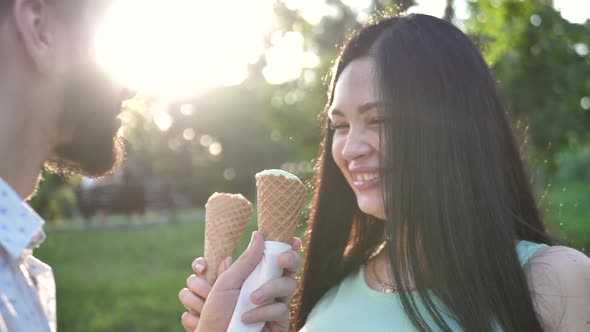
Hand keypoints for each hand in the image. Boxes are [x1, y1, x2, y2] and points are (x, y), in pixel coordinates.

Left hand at [179, 231, 302, 331]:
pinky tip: (247, 318)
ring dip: (270, 289)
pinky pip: (281, 310)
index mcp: (257, 275)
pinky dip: (263, 312)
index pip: (278, 258)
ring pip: (289, 286)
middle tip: (282, 259)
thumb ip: (245, 261)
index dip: (289, 247)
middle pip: (291, 270)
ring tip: (251, 298)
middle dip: (291, 260)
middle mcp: (270, 289)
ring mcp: (276, 306)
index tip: (294, 239)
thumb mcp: (226, 283)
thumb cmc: (216, 313)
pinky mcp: (279, 323)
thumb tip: (259, 235)